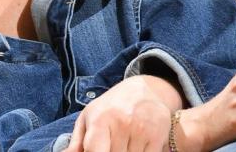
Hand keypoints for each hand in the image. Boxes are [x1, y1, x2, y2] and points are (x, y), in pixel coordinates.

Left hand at [64, 75, 179, 151]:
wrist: (144, 90)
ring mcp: (141, 131)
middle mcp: (121, 124)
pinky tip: (136, 145)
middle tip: (110, 141)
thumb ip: (77, 141)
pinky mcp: (158, 137)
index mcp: (100, 120)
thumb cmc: (110, 107)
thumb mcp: (89, 117)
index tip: (97, 151)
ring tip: (124, 142)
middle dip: (110, 151)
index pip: (94, 151)